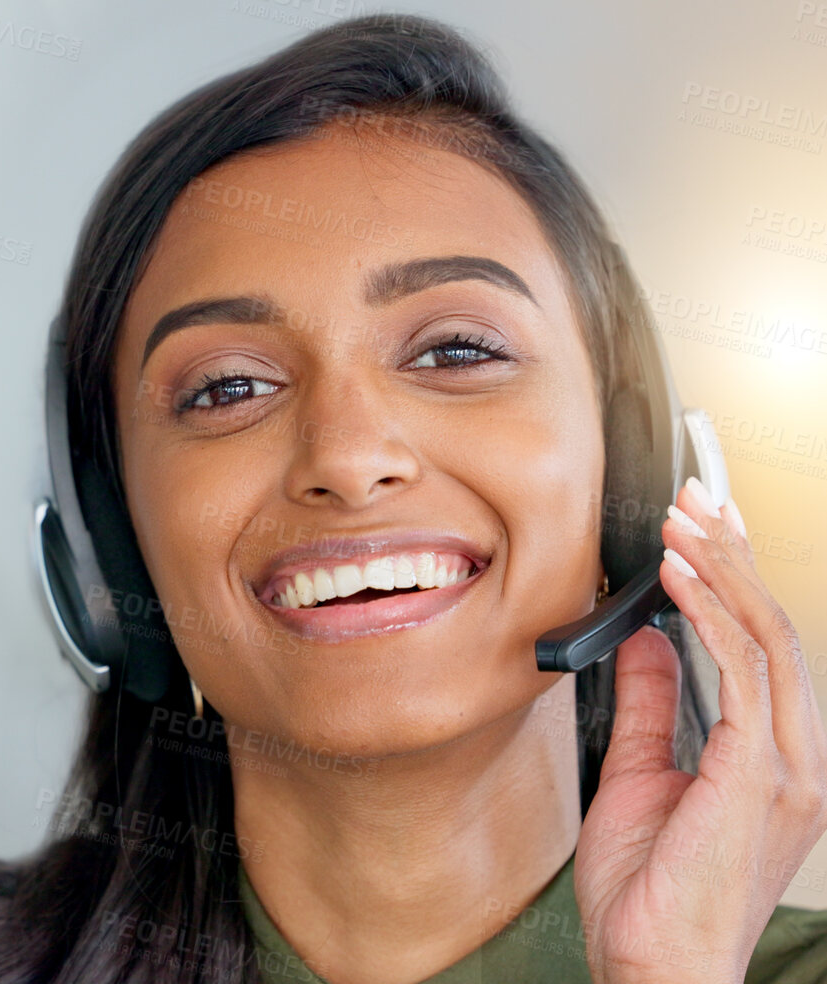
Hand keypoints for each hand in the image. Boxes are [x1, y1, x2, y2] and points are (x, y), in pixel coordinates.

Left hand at [574, 480, 826, 983]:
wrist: (656, 968)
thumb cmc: (648, 895)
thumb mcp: (640, 777)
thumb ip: (651, 708)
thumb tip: (644, 642)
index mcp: (773, 760)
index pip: (765, 646)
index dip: (739, 577)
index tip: (704, 525)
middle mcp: (794, 760)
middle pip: (776, 629)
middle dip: (736, 554)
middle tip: (696, 496)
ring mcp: (787, 769)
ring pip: (769, 639)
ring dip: (724, 570)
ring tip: (685, 518)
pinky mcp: (761, 777)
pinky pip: (741, 673)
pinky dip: (710, 614)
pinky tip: (677, 575)